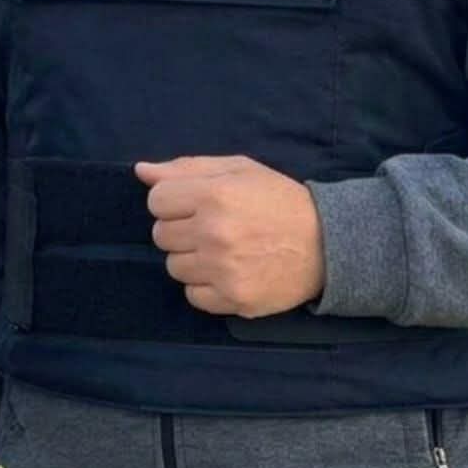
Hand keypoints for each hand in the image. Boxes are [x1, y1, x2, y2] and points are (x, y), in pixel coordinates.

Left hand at [133, 155, 324, 318]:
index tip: (194, 203)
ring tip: (221, 250)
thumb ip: (186, 168)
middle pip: (161, 235)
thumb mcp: (237, 169)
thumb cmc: (277, 199)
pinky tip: (227, 272)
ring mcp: (223, 270)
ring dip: (192, 259)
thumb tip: (140, 171)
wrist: (326, 243)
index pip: (156, 201)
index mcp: (214, 194)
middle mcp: (214, 233)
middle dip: (181, 229)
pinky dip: (205, 286)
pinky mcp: (234, 299)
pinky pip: (193, 296)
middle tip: (211, 227)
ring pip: (174, 267)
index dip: (172, 201)